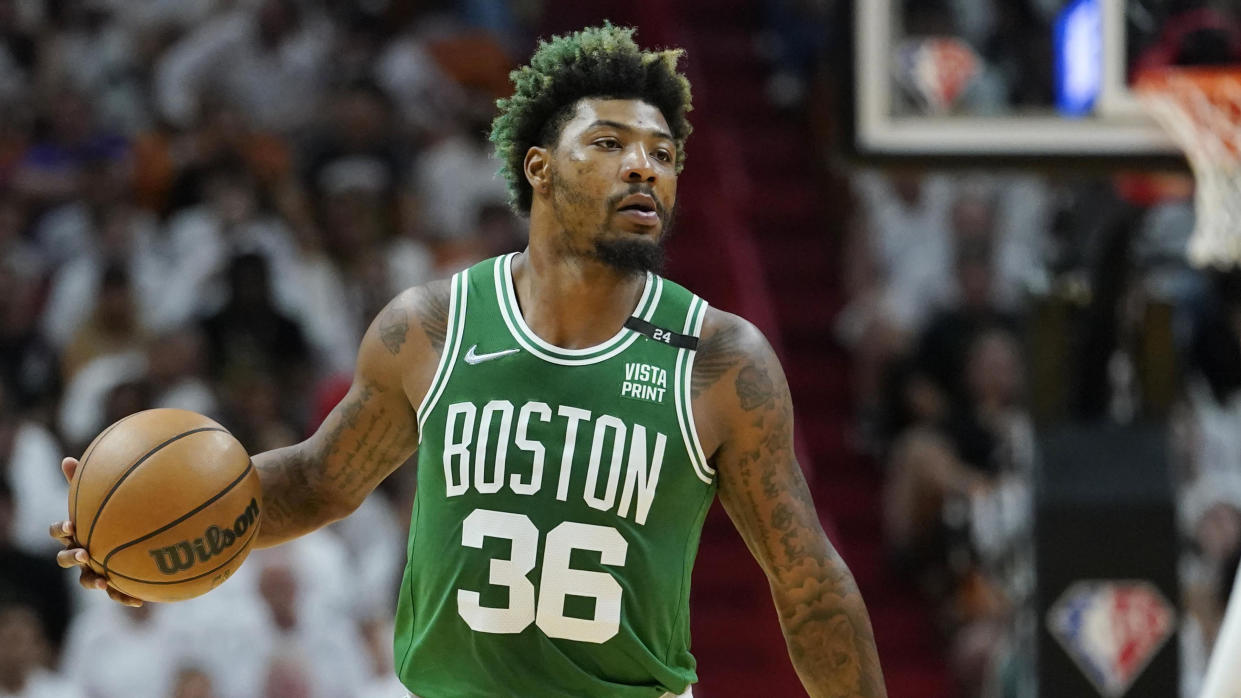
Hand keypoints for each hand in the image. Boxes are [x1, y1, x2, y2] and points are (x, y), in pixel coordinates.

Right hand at [50, 456, 142, 606]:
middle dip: (71, 557)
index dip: (60, 530)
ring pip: (86, 580)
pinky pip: (116, 593)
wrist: (141, 538)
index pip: (58, 532)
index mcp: (77, 532)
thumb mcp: (106, 495)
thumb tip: (68, 459)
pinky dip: (124, 597)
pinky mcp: (115, 583)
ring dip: (93, 581)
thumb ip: (89, 481)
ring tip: (104, 582)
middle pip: (65, 559)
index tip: (71, 526)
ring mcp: (96, 569)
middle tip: (84, 553)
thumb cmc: (118, 511)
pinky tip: (138, 600)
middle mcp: (82, 552)